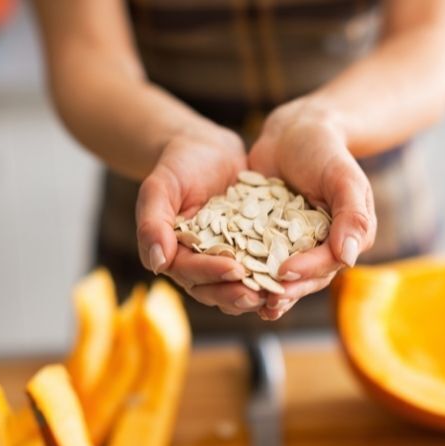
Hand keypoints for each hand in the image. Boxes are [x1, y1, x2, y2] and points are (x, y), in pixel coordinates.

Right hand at [136, 125, 266, 314]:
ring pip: (237, 286)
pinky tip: (292, 273)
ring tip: (277, 295)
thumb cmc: (177, 165)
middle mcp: (198, 263)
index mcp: (174, 254)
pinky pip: (259, 268)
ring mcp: (225, 259)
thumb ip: (152, 224)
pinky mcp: (248, 250)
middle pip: (214, 288)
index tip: (234, 270)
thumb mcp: (159, 187)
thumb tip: (157, 264)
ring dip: (256, 293)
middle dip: (236, 294)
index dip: (211, 273)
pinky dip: (272, 275)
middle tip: (259, 295)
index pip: (190, 272)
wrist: (208, 150)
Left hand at [248, 98, 376, 319]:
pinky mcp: (266, 238)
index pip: (327, 263)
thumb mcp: (343, 177)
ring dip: (265, 290)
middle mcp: (320, 246)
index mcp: (345, 238)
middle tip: (266, 302)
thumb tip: (350, 258)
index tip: (285, 272)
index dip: (307, 271)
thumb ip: (352, 215)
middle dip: (286, 290)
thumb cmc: (324, 150)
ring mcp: (292, 244)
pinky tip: (228, 280)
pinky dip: (246, 271)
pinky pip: (258, 258)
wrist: (292, 132)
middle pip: (304, 277)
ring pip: (281, 275)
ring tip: (247, 302)